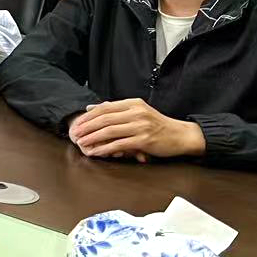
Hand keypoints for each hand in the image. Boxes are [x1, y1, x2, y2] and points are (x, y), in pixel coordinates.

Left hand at [68, 99, 206, 160]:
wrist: (181, 135)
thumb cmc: (158, 125)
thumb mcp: (138, 111)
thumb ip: (115, 109)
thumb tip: (90, 107)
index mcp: (133, 103)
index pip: (104, 108)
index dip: (88, 116)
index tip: (76, 123)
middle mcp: (136, 112)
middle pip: (104, 119)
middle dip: (86, 127)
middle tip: (74, 134)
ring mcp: (140, 126)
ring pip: (109, 131)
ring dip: (92, 138)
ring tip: (81, 143)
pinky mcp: (144, 140)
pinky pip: (119, 144)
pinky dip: (105, 149)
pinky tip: (96, 152)